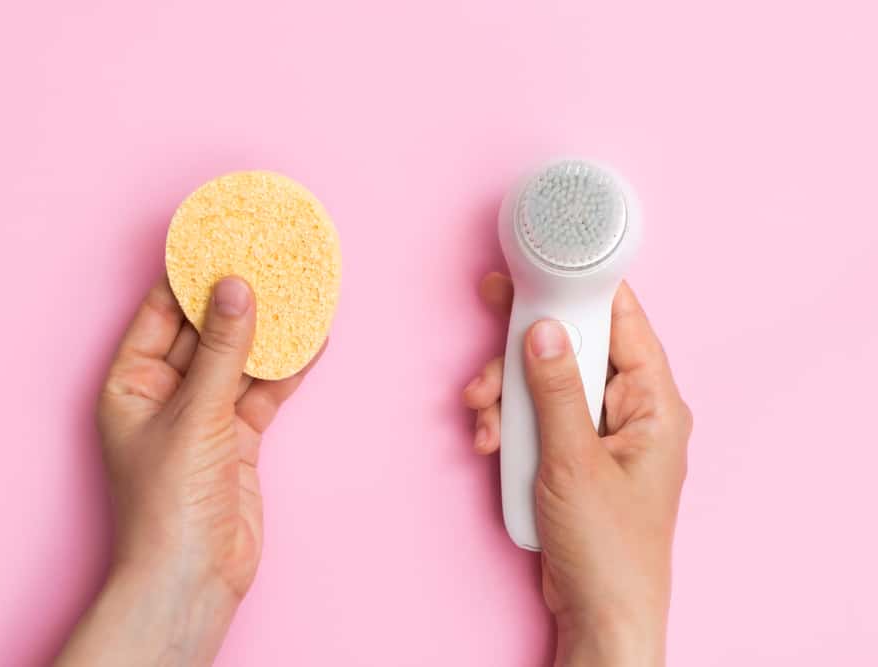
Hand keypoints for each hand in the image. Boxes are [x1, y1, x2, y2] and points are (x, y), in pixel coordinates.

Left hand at [58, 275, 321, 665]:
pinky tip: (312, 342)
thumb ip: (223, 351)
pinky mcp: (237, 438)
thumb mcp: (196, 415)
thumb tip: (238, 287)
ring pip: (240, 360)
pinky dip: (286, 370)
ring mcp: (203, 416)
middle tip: (271, 257)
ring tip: (302, 290)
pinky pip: (263, 392)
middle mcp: (164, 393)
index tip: (224, 239)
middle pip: (206, 331)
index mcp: (131, 382)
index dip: (192, 274)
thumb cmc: (168, 504)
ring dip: (270, 332)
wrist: (194, 578)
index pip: (162, 311)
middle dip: (239, 298)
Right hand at [463, 273, 691, 666]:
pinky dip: (508, 422)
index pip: (624, 322)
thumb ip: (556, 391)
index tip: (540, 269)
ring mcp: (597, 431)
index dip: (581, 290)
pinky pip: (536, 415)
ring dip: (506, 394)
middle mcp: (629, 409)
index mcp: (653, 403)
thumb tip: (545, 328)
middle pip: (574, 349)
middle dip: (522, 354)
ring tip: (483, 419)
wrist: (598, 613)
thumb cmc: (607, 547)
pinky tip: (489, 441)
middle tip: (488, 342)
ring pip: (545, 381)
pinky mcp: (570, 452)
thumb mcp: (574, 462)